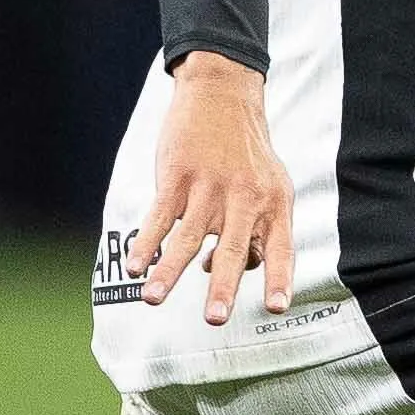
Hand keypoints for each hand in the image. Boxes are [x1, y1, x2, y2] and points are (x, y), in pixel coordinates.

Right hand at [129, 53, 294, 325]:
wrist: (223, 95)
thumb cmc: (246, 154)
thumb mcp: (269, 187)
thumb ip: (254, 231)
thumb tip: (214, 272)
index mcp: (273, 204)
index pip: (280, 248)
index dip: (279, 279)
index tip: (277, 308)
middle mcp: (244, 198)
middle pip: (232, 249)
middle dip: (221, 286)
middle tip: (213, 319)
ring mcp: (209, 187)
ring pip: (187, 237)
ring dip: (168, 271)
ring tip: (152, 299)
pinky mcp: (178, 175)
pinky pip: (159, 215)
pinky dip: (145, 242)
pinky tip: (134, 265)